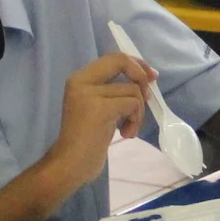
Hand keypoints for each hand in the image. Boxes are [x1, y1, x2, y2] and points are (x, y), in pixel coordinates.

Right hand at [54, 52, 155, 180]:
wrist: (70, 163)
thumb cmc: (86, 139)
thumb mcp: (98, 106)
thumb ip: (114, 89)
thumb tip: (146, 77)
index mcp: (79, 78)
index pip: (113, 57)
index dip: (136, 63)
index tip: (149, 76)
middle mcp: (81, 81)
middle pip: (122, 61)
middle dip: (141, 77)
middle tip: (148, 97)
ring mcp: (89, 94)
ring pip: (133, 90)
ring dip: (138, 112)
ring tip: (128, 128)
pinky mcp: (100, 108)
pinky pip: (133, 104)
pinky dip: (136, 120)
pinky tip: (126, 134)